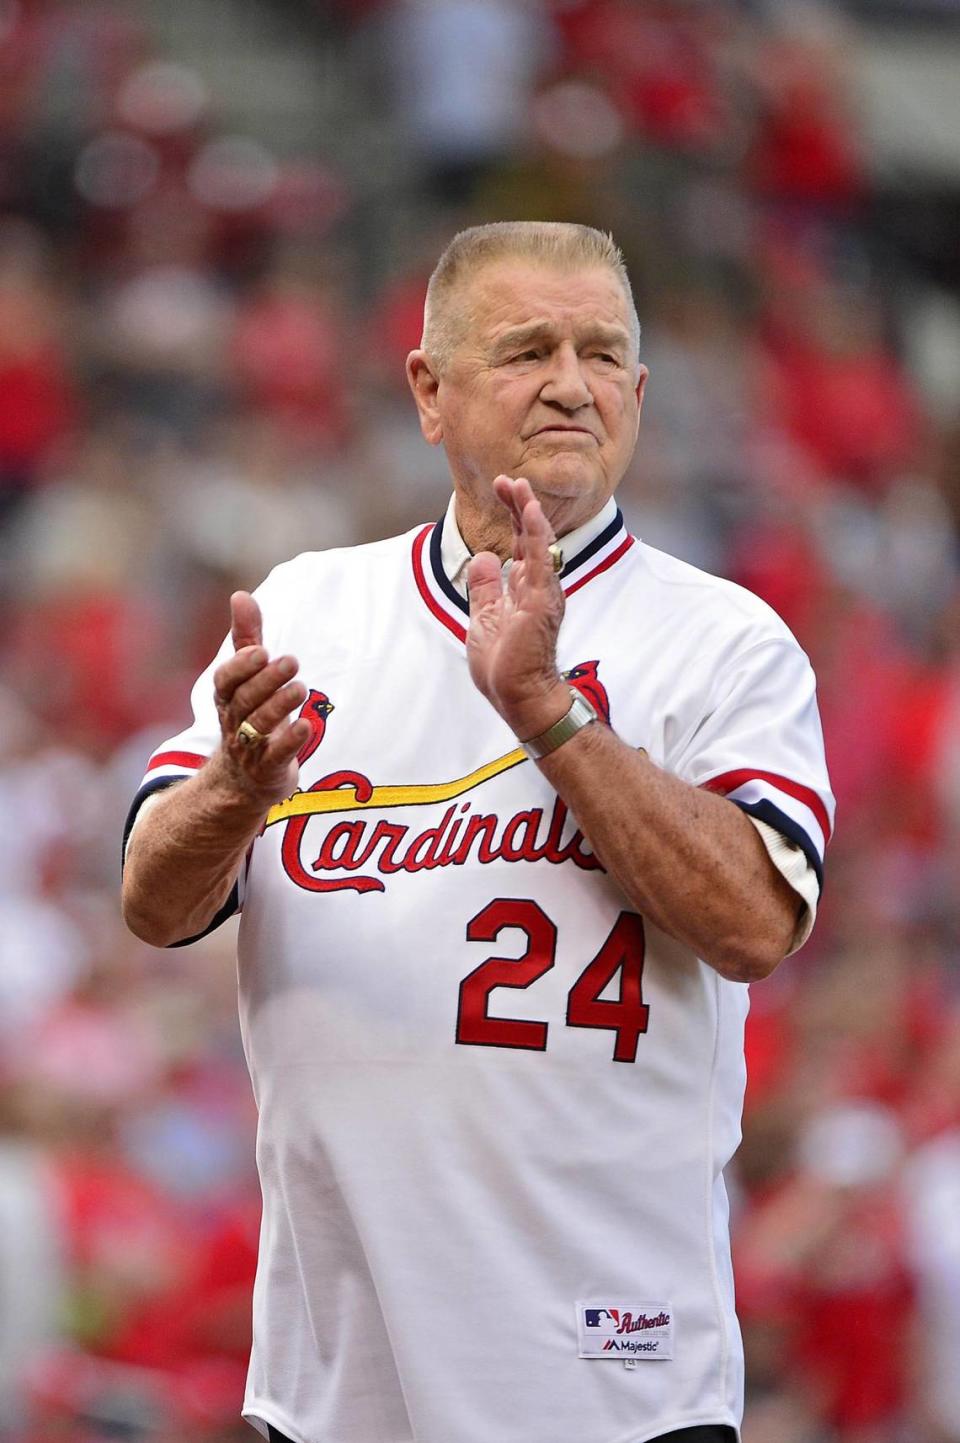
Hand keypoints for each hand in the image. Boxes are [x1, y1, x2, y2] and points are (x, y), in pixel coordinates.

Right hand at [212, 591, 309, 805]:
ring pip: (259, 726)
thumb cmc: (247, 716)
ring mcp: (249, 748)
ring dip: (280, 706)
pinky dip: (291, 741)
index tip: (260, 650)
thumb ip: (246, 638)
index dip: (241, 667)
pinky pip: (276, 755)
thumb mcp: (246, 677)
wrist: (243, 781)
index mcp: (228, 697)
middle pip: (245, 700)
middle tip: (291, 662)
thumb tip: (240, 595)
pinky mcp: (268, 769)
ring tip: (301, 688)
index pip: (226, 680)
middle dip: (267, 681)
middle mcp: (234, 721)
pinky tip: (307, 725)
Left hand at [466, 476, 569, 739]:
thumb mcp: (483, 618)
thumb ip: (486, 588)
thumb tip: (484, 558)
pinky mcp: (542, 602)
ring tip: (518, 485)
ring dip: (527, 512)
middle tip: (507, 479)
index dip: (511, 516)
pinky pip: (542, 561)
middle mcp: (537, 586)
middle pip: (530, 537)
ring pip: (538, 542)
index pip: (520, 544)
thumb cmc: (504, 666)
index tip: (501, 490)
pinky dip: (537, 534)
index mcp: (523, 589)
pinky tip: (530, 511)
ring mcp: (542, 593)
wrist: (517, 695)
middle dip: (518, 506)